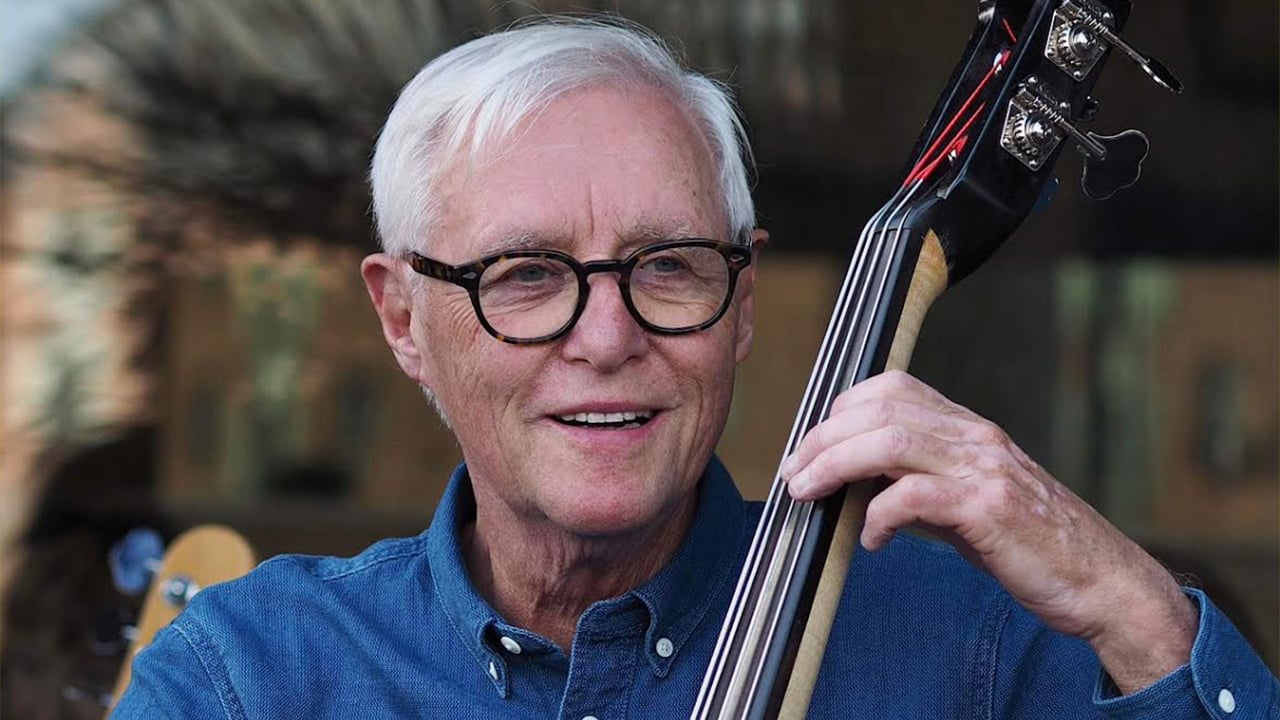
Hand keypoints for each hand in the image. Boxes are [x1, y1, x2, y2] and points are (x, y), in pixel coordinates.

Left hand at [780, 370, 1196, 693]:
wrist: (1103, 582)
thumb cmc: (1033, 546)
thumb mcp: (969, 501)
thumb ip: (920, 482)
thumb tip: (859, 485)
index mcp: (970, 429)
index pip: (894, 388)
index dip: (842, 410)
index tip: (813, 446)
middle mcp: (976, 438)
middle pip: (880, 409)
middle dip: (824, 439)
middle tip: (795, 474)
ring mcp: (984, 469)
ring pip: (889, 441)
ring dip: (835, 465)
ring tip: (809, 493)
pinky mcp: (989, 509)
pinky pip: (913, 496)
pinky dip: (878, 515)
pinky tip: (870, 540)